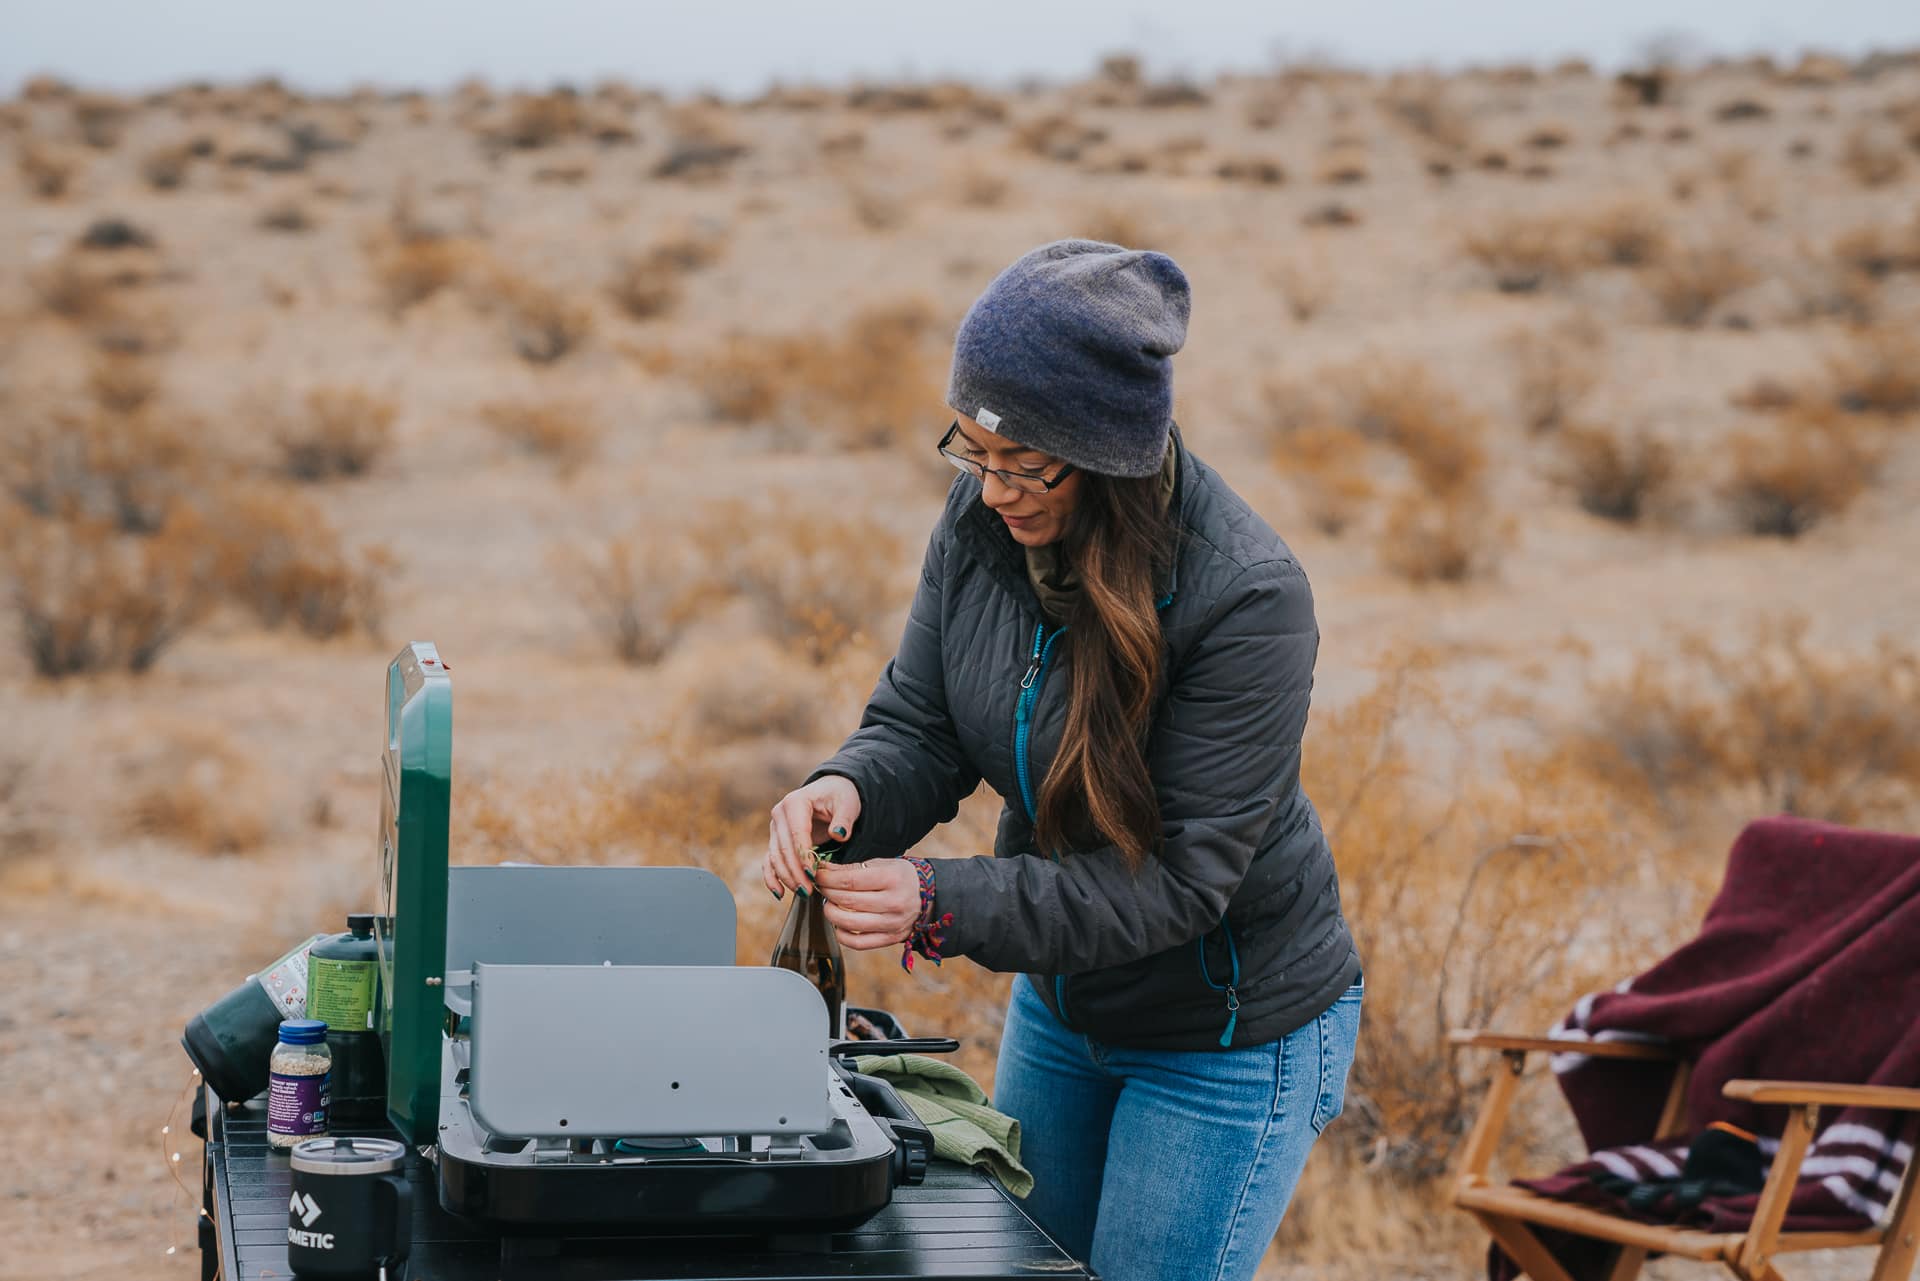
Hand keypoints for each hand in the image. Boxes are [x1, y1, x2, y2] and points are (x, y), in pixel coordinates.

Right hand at [764, 775, 860, 897]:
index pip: (797, 833)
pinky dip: (772, 878)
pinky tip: (780, 894)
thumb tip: (839, 835)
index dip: (804, 856)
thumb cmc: (839, 796)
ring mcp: (775, 828)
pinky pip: (770, 861)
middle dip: (796, 872)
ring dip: (787, 878)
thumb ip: (844, 819)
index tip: (813, 875)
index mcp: (795, 802)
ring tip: (803, 893)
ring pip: (776, 858)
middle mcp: (779, 815)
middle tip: (809, 890)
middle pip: (784, 849)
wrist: (830, 792)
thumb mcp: (848, 803)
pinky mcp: (776, 840)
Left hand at [814, 858, 922, 950]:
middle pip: (848, 901)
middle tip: (821, 887)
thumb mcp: (881, 864)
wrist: (927, 896)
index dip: (828, 878)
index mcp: (892, 878)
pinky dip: (842, 934)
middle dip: (827, 893)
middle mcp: (894, 902)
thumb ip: (852, 868)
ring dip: (831, 913)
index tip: (818, 875)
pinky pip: (858, 943)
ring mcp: (892, 923)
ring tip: (829, 904)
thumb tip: (823, 869)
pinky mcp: (890, 939)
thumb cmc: (900, 877)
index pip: (851, 880)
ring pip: (849, 923)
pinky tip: (839, 924)